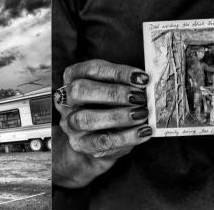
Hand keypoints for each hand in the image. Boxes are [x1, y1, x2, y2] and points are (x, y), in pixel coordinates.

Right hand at [53, 59, 151, 187]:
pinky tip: (143, 131)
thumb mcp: (113, 90)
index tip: (142, 78)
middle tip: (139, 97)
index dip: (118, 73)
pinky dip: (126, 137)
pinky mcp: (80, 144)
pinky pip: (101, 141)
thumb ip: (125, 83)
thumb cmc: (108, 107)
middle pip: (81, 90)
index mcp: (73, 77)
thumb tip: (146, 83)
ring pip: (87, 118)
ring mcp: (70, 124)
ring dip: (119, 116)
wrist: (98, 141)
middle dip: (113, 93)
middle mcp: (66, 100)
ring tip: (142, 114)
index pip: (92, 69)